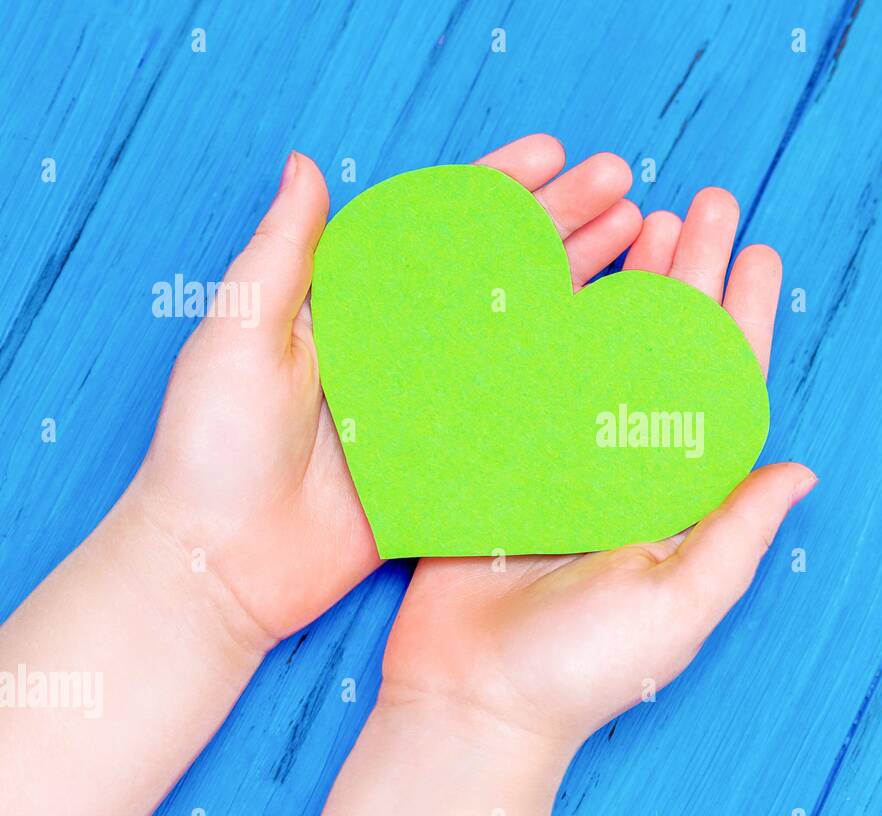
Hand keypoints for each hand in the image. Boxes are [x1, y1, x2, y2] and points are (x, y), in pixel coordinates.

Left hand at [123, 135, 640, 653]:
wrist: (222, 563)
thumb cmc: (212, 446)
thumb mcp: (237, 335)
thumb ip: (280, 254)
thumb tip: (304, 165)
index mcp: (355, 303)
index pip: (437, 227)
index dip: (497, 187)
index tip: (553, 155)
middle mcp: (404, 345)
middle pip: (497, 268)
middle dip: (561, 223)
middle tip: (622, 187)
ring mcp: (436, 401)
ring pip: (522, 328)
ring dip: (579, 282)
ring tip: (637, 239)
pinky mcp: (453, 457)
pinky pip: (519, 405)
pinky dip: (566, 373)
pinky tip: (613, 341)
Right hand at [305, 149, 812, 815]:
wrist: (471, 704)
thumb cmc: (582, 670)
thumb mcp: (677, 607)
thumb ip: (736, 538)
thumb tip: (803, 474)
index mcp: (680, 498)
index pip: (723, 391)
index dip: (742, 320)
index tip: (757, 254)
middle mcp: (628, 468)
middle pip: (668, 353)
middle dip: (690, 277)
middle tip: (704, 202)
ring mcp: (564, 460)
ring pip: (603, 351)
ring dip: (626, 285)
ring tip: (642, 216)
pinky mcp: (503, 461)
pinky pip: (530, 378)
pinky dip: (546, 324)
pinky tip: (558, 275)